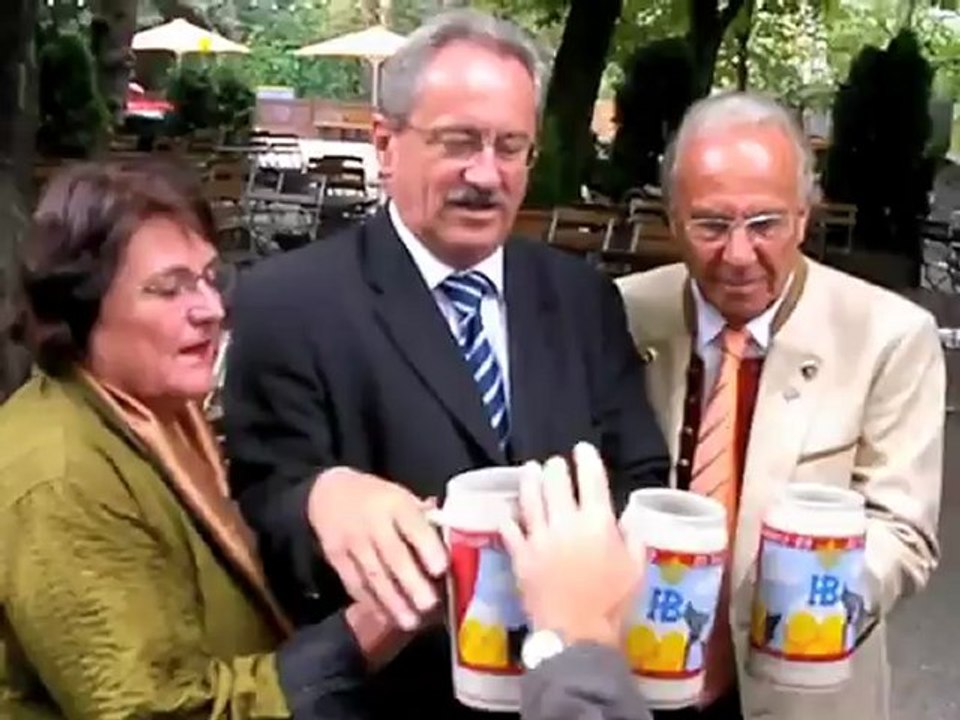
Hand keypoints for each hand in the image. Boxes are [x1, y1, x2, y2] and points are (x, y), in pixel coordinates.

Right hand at [308, 467, 447, 630]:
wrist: (330, 492)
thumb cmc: (378, 498)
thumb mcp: (402, 497)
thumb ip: (425, 519)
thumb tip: (451, 538)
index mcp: (396, 503)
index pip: (413, 525)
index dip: (427, 547)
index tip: (441, 569)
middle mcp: (373, 523)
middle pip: (393, 556)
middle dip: (412, 583)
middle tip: (429, 605)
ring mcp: (352, 541)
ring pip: (373, 575)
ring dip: (393, 602)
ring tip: (410, 622)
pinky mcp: (335, 558)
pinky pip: (354, 584)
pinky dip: (371, 603)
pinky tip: (385, 617)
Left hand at [501, 443, 641, 647]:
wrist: (577, 633)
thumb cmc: (613, 603)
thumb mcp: (636, 568)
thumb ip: (633, 537)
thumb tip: (629, 515)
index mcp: (598, 521)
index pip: (592, 479)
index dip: (586, 459)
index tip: (582, 449)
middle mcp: (567, 522)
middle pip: (556, 482)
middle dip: (555, 467)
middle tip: (554, 463)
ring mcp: (540, 537)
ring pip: (530, 498)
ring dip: (529, 480)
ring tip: (529, 469)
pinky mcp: (520, 555)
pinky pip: (510, 529)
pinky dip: (508, 518)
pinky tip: (506, 511)